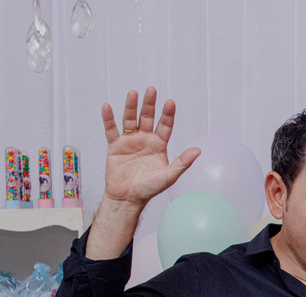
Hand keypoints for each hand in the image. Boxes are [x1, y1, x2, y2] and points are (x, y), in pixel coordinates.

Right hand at [100, 87, 200, 208]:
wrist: (128, 197)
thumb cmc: (149, 188)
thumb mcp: (169, 175)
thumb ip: (183, 162)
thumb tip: (198, 150)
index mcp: (159, 145)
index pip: (165, 126)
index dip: (167, 114)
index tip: (170, 102)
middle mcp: (145, 139)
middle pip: (148, 117)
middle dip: (150, 104)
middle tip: (152, 90)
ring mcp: (130, 140)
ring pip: (130, 119)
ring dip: (131, 106)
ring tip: (133, 93)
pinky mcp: (115, 145)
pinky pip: (111, 129)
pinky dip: (108, 118)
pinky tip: (107, 107)